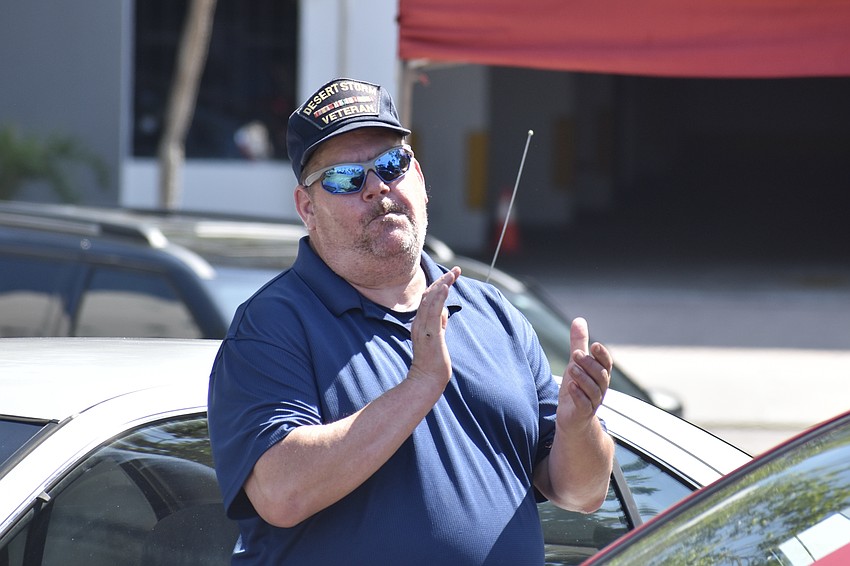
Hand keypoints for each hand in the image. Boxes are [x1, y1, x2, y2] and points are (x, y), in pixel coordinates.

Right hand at [409, 266, 460, 387]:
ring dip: (442, 285)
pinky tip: (445, 287)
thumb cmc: (433, 362)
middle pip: (429, 295)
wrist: (426, 380)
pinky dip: (438, 298)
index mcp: (420, 323)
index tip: (452, 274)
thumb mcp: (437, 337)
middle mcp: (419, 322)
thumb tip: (443, 310)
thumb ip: (439, 323)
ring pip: (430, 301)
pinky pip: (433, 313)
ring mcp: (423, 328)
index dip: (440, 284)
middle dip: (443, 280)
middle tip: (456, 270)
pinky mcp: (431, 334)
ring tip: (452, 274)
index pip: (428, 298)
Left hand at [558, 317, 611, 429]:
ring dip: (583, 378)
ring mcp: (593, 402)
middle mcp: (600, 389)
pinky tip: (571, 386)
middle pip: (601, 375)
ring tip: (572, 368)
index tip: (594, 345)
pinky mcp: (583, 413)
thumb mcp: (575, 364)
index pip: (606, 364)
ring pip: (594, 390)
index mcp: (599, 376)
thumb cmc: (576, 389)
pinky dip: (579, 395)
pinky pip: (584, 405)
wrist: (572, 419)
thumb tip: (579, 320)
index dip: (602, 355)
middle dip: (590, 364)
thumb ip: (578, 344)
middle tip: (576, 354)